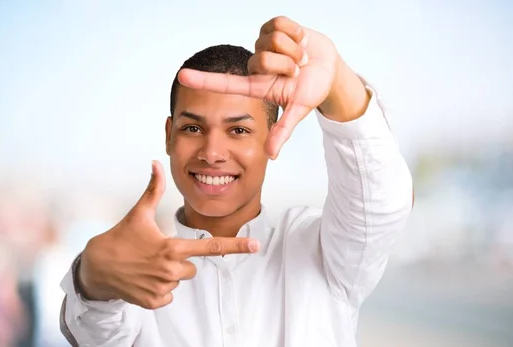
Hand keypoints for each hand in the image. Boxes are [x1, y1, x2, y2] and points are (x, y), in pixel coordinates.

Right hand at [79, 161, 260, 308]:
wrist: (96, 268)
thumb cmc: (120, 238)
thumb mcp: (138, 214)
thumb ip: (153, 190)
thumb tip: (156, 164)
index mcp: (172, 248)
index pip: (210, 247)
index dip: (235, 245)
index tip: (256, 245)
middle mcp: (170, 270)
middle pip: (192, 268)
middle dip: (179, 261)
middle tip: (156, 254)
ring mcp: (162, 288)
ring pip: (179, 281)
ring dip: (167, 275)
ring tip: (146, 267)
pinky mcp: (154, 302)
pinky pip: (168, 296)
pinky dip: (158, 289)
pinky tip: (143, 280)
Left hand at [178, 16, 339, 158]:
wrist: (330, 69)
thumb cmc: (312, 90)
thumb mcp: (298, 110)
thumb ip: (282, 131)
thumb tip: (271, 156)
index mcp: (257, 85)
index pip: (225, 83)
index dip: (204, 81)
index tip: (182, 77)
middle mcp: (256, 64)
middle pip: (262, 58)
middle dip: (286, 64)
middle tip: (297, 70)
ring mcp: (264, 45)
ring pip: (273, 40)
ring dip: (295, 50)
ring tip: (301, 58)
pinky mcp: (274, 27)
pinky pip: (281, 23)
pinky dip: (297, 33)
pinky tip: (301, 42)